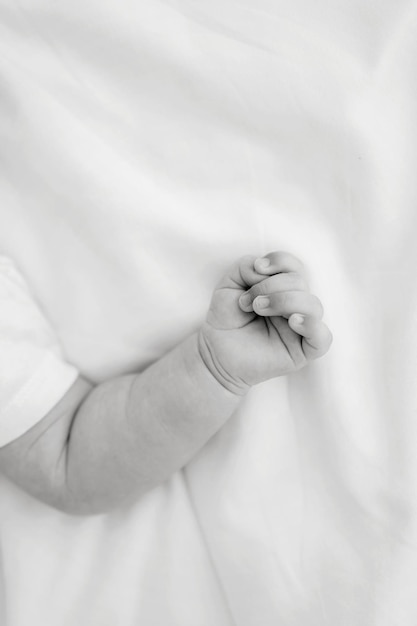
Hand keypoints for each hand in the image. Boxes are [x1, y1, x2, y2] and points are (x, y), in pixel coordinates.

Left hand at [198, 251, 331, 394]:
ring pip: (314, 306)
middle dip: (271, 286)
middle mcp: (295, 306)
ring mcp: (301, 329)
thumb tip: (265, 269)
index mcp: (283, 289)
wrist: (216, 352)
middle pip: (301, 283)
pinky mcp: (303, 351)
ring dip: (284, 301)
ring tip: (258, 308)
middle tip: (249, 301)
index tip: (257, 268)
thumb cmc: (226, 319)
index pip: (294, 267)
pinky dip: (312, 326)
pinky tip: (293, 321)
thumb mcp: (229, 283)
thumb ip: (246, 267)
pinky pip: (323, 338)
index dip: (280, 262)